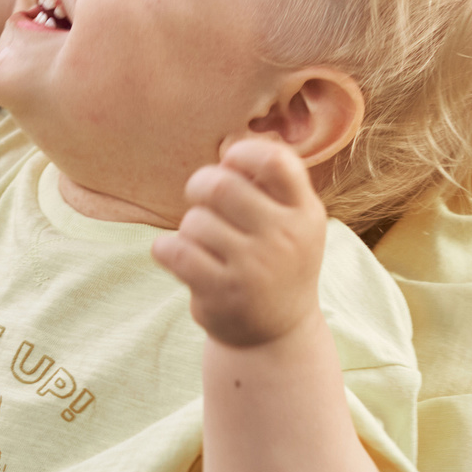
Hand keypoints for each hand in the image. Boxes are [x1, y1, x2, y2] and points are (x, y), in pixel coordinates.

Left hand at [152, 139, 326, 348]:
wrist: (277, 332)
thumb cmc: (274, 258)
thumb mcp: (290, 220)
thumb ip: (266, 181)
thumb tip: (231, 139)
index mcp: (304, 212)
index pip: (276, 162)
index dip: (242, 154)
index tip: (230, 165)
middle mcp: (285, 238)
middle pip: (221, 185)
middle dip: (200, 186)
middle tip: (202, 200)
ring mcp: (255, 268)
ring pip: (194, 221)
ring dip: (188, 228)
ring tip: (204, 243)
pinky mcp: (223, 293)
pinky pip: (173, 250)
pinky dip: (167, 250)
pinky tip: (182, 259)